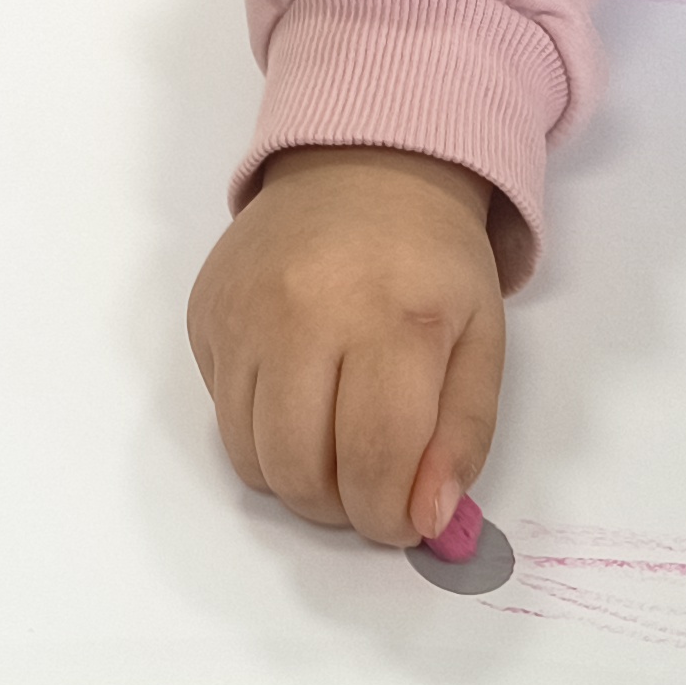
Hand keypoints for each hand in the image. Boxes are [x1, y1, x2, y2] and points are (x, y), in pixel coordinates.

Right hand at [187, 145, 527, 545]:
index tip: (401, 520)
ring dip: (293, 477)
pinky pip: (221, 412)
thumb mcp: (481, 341)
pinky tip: (296, 388)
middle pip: (298, 470)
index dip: (387, 516)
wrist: (361, 164)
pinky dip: (258, 428)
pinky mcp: (204, 313)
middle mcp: (305, 313)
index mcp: (393, 320)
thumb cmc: (432, 260)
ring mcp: (243, 312)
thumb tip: (426, 520)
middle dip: (336, 507)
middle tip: (366, 487)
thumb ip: (462, 436)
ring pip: (249, 456)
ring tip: (331, 446)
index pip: (373, 459)